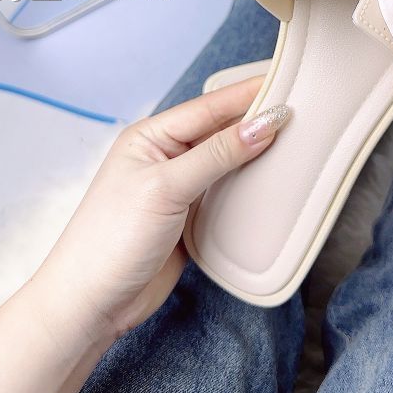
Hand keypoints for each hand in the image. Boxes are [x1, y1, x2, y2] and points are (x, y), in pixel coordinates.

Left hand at [0, 78, 289, 392]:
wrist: (92, 304)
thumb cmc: (113, 239)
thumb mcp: (167, 187)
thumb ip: (218, 154)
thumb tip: (264, 123)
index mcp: (151, 137)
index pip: (209, 107)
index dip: (248, 96)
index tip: (287, 88)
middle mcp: (166, 156)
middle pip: (220, 130)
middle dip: (256, 120)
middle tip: (299, 109)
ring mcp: (179, 187)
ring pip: (227, 160)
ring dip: (256, 152)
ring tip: (296, 138)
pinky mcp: (190, 217)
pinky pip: (226, 191)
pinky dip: (249, 185)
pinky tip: (272, 180)